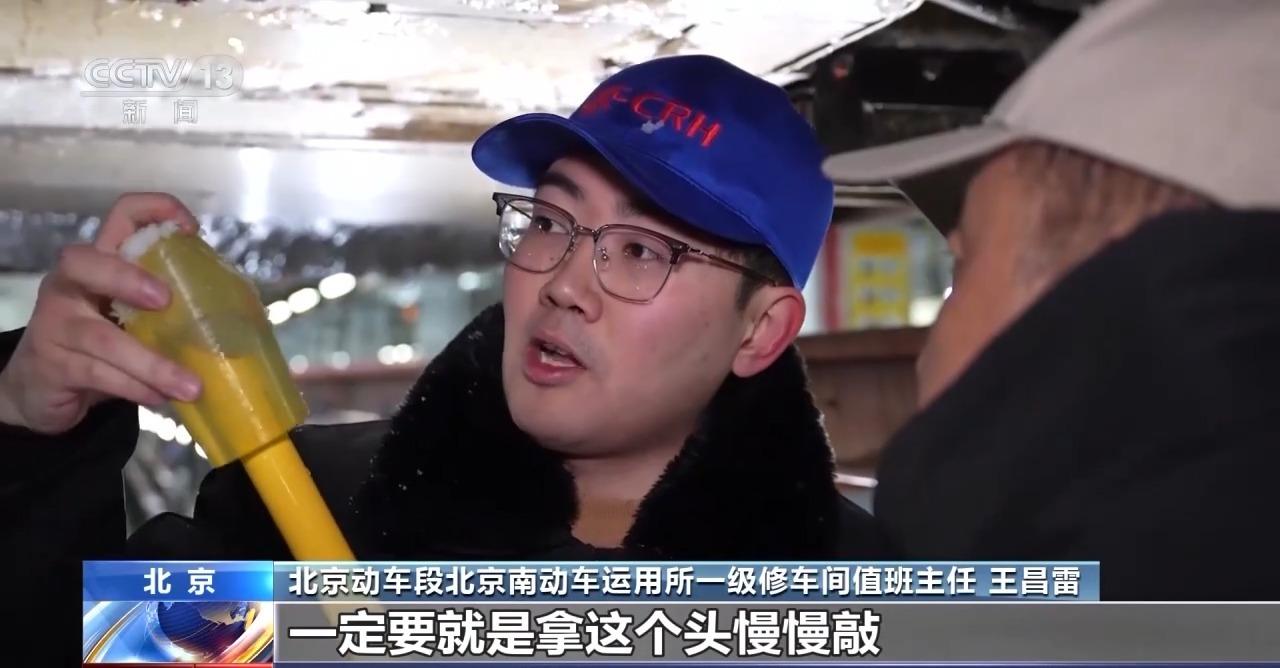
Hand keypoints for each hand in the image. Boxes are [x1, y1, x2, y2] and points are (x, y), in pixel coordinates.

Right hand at [0, 193, 203, 433]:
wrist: (43, 390)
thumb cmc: (104, 345)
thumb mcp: (135, 317)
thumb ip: (169, 306)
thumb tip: (236, 314)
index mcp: (101, 261)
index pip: (121, 216)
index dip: (154, 211)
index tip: (191, 230)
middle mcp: (70, 283)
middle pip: (84, 262)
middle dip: (126, 278)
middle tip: (166, 300)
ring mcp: (54, 323)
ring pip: (100, 336)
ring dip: (150, 362)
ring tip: (191, 386)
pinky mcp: (51, 364)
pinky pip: (96, 373)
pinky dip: (134, 387)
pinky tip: (160, 398)